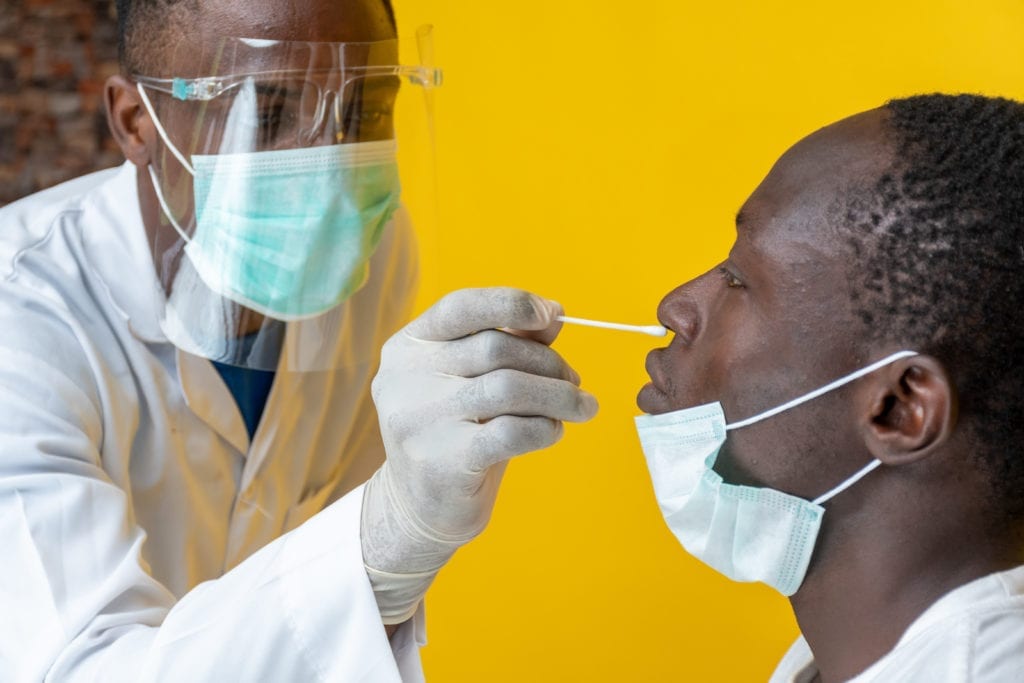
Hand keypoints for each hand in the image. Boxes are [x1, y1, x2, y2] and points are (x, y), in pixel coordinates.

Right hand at [360, 288, 597, 622]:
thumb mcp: (470, 380)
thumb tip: (553, 315)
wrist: (415, 507)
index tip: (553, 316)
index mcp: (409, 346)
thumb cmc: (455, 432)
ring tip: (582, 406)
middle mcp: (406, 377)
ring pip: (509, 387)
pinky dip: (545, 427)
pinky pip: (512, 431)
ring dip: (559, 395)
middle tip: (573, 381)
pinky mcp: (443, 461)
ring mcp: (421, 420)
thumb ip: (507, 342)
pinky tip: (553, 432)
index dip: (513, 305)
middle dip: (547, 362)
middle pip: (496, 348)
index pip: (462, 307)